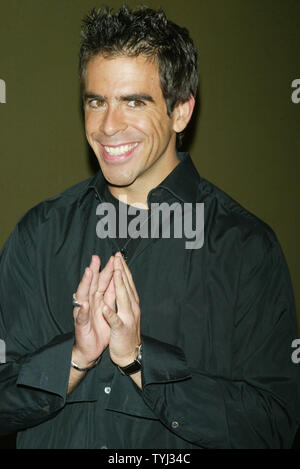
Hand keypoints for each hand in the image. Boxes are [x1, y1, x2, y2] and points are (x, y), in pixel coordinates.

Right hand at [72, 255, 114, 366]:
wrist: (90, 349)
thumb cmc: (98, 329)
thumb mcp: (107, 308)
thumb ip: (110, 294)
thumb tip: (116, 278)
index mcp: (97, 299)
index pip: (103, 281)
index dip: (108, 269)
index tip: (113, 258)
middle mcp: (89, 302)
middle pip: (92, 284)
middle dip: (94, 270)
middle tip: (96, 258)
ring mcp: (83, 312)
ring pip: (83, 295)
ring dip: (85, 284)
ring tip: (88, 273)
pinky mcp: (80, 325)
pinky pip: (82, 317)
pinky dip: (83, 310)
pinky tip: (84, 304)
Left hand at [102, 252, 140, 366]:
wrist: (129, 355)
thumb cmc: (124, 333)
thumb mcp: (125, 312)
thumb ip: (124, 298)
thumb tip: (122, 282)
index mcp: (130, 303)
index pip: (126, 282)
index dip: (122, 268)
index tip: (118, 256)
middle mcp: (131, 307)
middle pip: (125, 286)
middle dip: (121, 270)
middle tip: (117, 256)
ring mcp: (127, 318)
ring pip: (123, 298)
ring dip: (119, 285)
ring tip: (115, 273)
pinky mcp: (120, 330)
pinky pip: (115, 321)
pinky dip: (111, 314)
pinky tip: (105, 307)